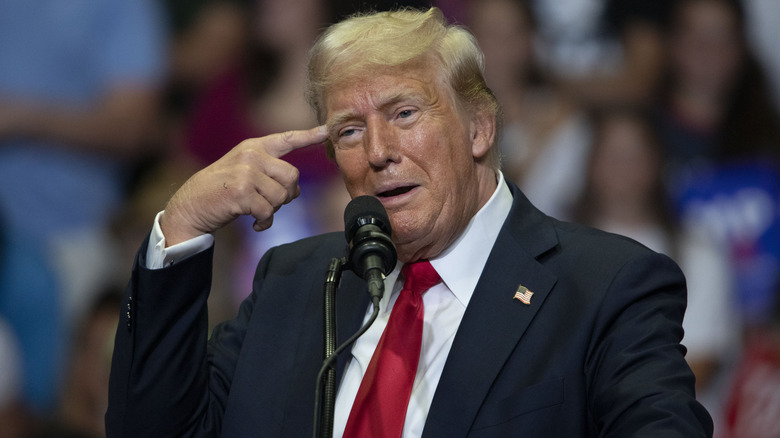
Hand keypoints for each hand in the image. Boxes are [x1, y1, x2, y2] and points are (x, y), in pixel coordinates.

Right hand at [160, 125, 328, 245]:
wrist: (190, 205)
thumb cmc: (221, 190)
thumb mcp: (243, 170)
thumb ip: (268, 171)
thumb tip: (295, 188)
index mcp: (254, 147)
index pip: (287, 139)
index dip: (308, 136)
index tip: (326, 131)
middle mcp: (251, 155)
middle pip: (292, 176)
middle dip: (288, 195)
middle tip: (272, 203)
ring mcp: (246, 172)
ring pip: (282, 196)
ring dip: (275, 210)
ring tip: (260, 212)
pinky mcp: (241, 192)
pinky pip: (269, 211)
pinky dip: (265, 222)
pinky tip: (256, 223)